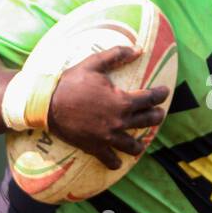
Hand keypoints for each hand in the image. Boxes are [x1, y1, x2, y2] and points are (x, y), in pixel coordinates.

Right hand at [48, 46, 169, 169]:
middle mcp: (120, 121)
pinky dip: (116, 162)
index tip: (165, 92)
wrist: (46, 104)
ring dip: (140, 144)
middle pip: (148, 121)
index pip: (150, 98)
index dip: (161, 94)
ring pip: (133, 146)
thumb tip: (139, 49)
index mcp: (122, 101)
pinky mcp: (95, 147)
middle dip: (157, 116)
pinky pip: (110, 160)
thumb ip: (117, 55)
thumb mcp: (93, 64)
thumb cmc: (70, 82)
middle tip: (159, 114)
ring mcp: (108, 137)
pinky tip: (119, 162)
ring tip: (142, 142)